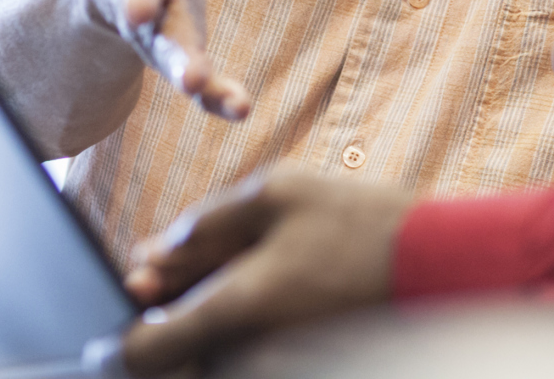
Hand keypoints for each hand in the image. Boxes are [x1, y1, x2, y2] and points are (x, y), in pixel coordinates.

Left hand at [116, 167, 413, 373]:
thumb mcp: (278, 191)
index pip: (142, 353)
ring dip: (205, 315)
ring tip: (237, 264)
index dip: (116, 343)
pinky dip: (239, 322)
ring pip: (212, 352)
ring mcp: (273, 365)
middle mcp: (248, 354)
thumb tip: (155, 249)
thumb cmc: (361, 224)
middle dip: (167, 309)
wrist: (437, 266)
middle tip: (169, 268)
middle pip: (176, 351)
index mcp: (235, 308)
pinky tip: (261, 283)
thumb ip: (206, 220)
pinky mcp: (294, 364)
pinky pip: (244, 351)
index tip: (117, 321)